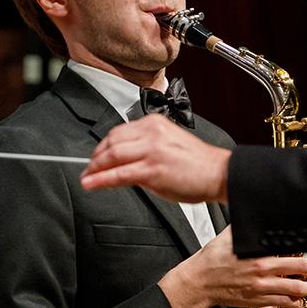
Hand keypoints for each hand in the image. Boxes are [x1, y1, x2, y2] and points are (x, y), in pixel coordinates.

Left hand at [81, 114, 229, 202]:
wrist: (219, 173)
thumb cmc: (199, 163)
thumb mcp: (169, 144)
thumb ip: (146, 148)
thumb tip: (124, 161)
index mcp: (155, 123)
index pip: (119, 132)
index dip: (102, 146)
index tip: (96, 156)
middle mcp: (152, 133)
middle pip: (111, 142)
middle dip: (95, 157)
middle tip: (87, 169)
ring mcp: (151, 151)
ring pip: (112, 156)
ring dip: (94, 169)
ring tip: (87, 178)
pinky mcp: (152, 170)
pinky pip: (119, 174)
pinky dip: (101, 179)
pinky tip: (92, 184)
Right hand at [158, 227, 306, 307]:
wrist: (200, 283)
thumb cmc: (212, 261)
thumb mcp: (228, 237)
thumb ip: (244, 227)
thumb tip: (251, 213)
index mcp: (259, 257)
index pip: (293, 254)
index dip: (303, 253)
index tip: (305, 252)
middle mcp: (264, 274)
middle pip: (302, 274)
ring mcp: (262, 290)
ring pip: (297, 292)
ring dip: (304, 288)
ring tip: (303, 283)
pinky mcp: (259, 302)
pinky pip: (285, 304)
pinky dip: (293, 301)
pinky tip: (292, 296)